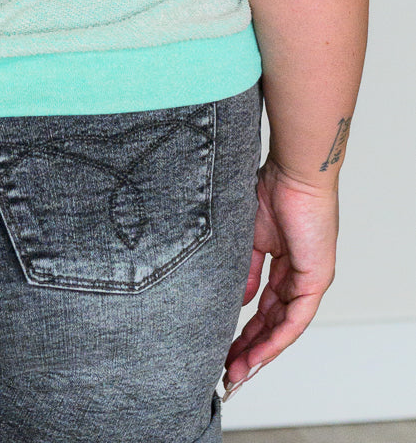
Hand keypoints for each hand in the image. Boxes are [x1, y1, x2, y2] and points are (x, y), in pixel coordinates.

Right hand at [222, 155, 337, 397]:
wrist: (293, 171)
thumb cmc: (271, 188)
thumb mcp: (249, 237)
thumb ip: (245, 270)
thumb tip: (239, 301)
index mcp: (282, 263)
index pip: (264, 306)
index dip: (245, 328)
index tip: (224, 346)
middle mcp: (298, 276)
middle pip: (273, 322)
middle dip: (249, 347)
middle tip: (228, 369)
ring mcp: (309, 280)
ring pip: (284, 327)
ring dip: (260, 351)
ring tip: (237, 370)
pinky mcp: (316, 280)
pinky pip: (295, 319)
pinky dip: (276, 339)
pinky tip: (258, 354)